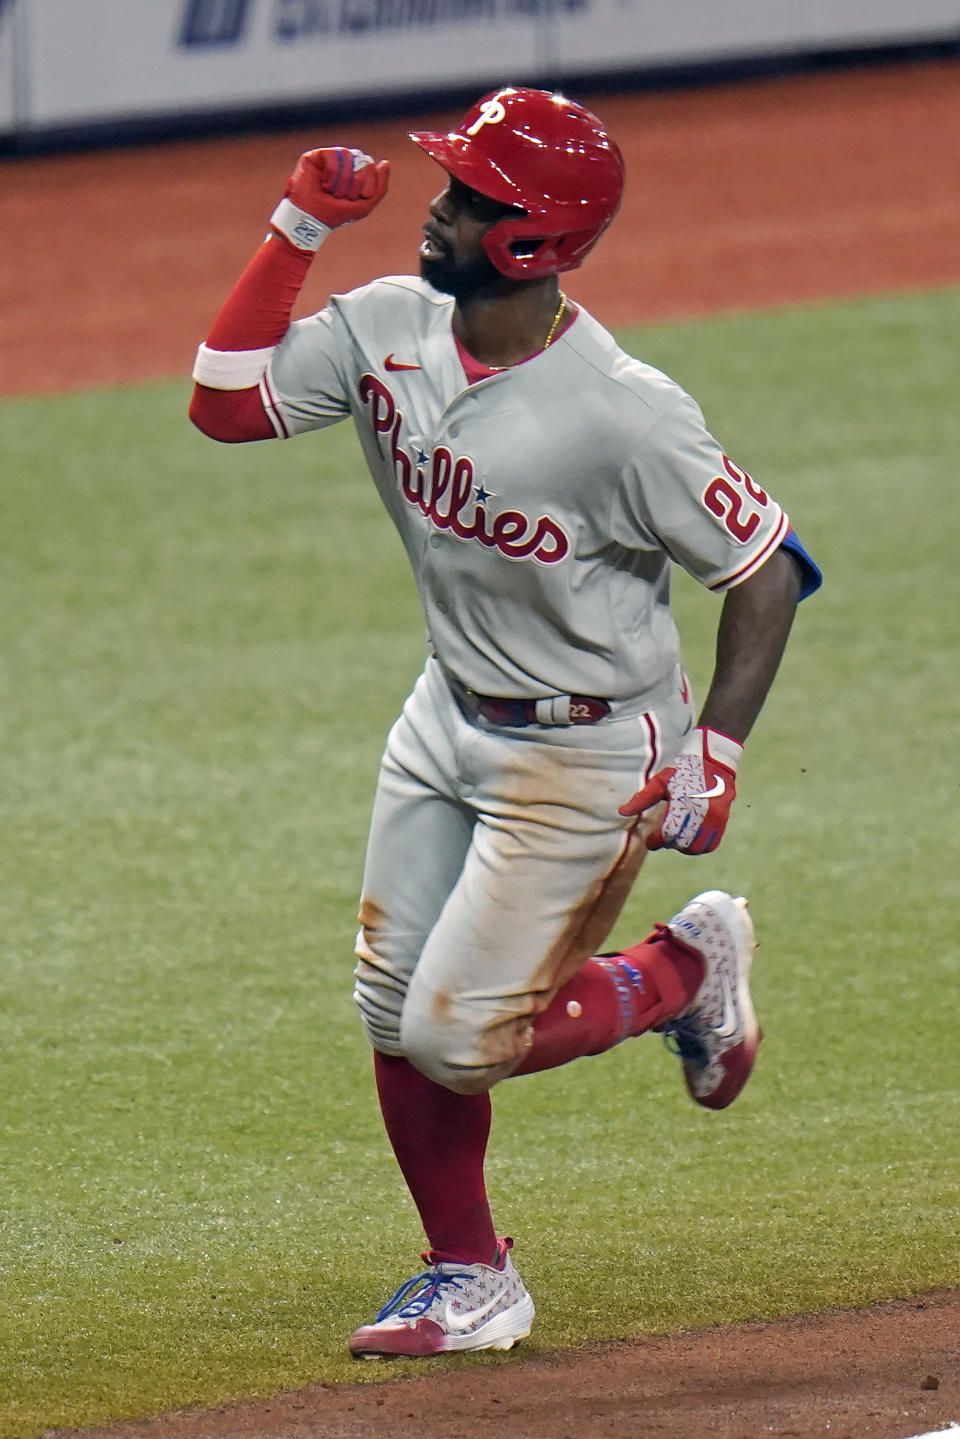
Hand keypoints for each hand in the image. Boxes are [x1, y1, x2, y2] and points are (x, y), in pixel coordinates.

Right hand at [270, 147, 389, 249]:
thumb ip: (380, 187)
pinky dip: (332, 173)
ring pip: (348, 155)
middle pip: (361, 159)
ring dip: (343, 180)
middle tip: (342, 196)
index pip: (369, 165)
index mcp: (355, 172)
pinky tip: (324, 184)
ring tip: (332, 192)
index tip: (354, 199)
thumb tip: (385, 163)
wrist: (311, 221)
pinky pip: (334, 155)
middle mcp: (343, 163)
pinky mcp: (315, 156)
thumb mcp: (365, 205)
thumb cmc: (336, 215)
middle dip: (355, 183)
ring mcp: (329, 158)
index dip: (367, 184)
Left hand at [619, 727, 741, 854]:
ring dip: (683, 847)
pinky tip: (690, 838)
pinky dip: (699, 846)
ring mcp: (715, 819)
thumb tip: (622, 811)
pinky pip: (711, 845)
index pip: (667, 834)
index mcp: (683, 803)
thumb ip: (642, 798)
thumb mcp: (660, 781)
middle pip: (681, 843)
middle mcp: (701, 813)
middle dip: (669, 843)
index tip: (650, 840)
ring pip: (696, 848)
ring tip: (676, 837)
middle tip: (662, 837)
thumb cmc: (683, 772)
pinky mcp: (723, 822)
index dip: (656, 841)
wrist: (714, 763)